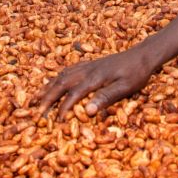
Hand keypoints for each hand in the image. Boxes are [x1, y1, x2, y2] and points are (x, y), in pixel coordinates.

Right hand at [36, 49, 156, 118]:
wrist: (142, 55)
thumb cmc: (137, 73)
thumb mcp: (126, 88)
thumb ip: (106, 97)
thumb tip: (87, 111)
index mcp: (95, 78)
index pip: (73, 95)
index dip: (63, 109)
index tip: (56, 122)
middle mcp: (87, 70)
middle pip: (61, 84)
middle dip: (47, 98)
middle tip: (36, 112)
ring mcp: (87, 66)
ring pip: (61, 76)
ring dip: (47, 87)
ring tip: (35, 98)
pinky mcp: (90, 64)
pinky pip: (68, 70)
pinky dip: (56, 78)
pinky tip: (53, 83)